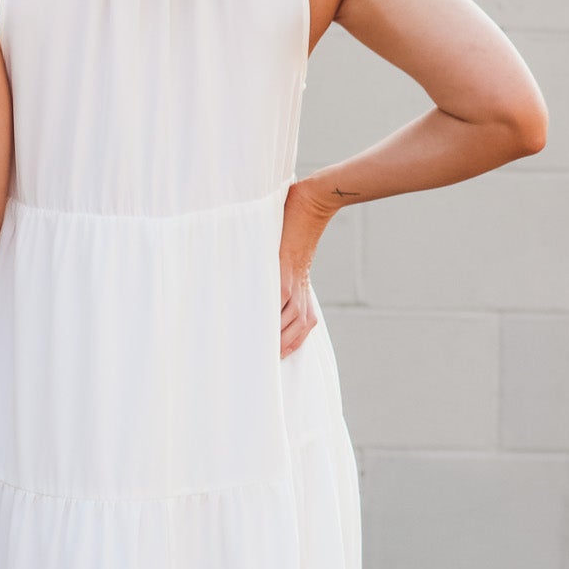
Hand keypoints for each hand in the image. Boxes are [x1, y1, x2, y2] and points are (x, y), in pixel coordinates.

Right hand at [278, 176, 335, 359]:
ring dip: (276, 339)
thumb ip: (279, 269)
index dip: (292, 344)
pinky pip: (276, 305)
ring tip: (260, 352)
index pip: (304, 326)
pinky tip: (256, 327)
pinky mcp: (284, 275)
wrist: (312, 204)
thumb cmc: (296, 226)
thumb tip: (262, 278)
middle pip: (299, 330)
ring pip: (290, 323)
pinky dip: (268, 319)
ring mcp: (294, 284)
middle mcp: (302, 291)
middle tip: (264, 364)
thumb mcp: (290, 257)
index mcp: (304, 289)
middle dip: (283, 348)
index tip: (277, 357)